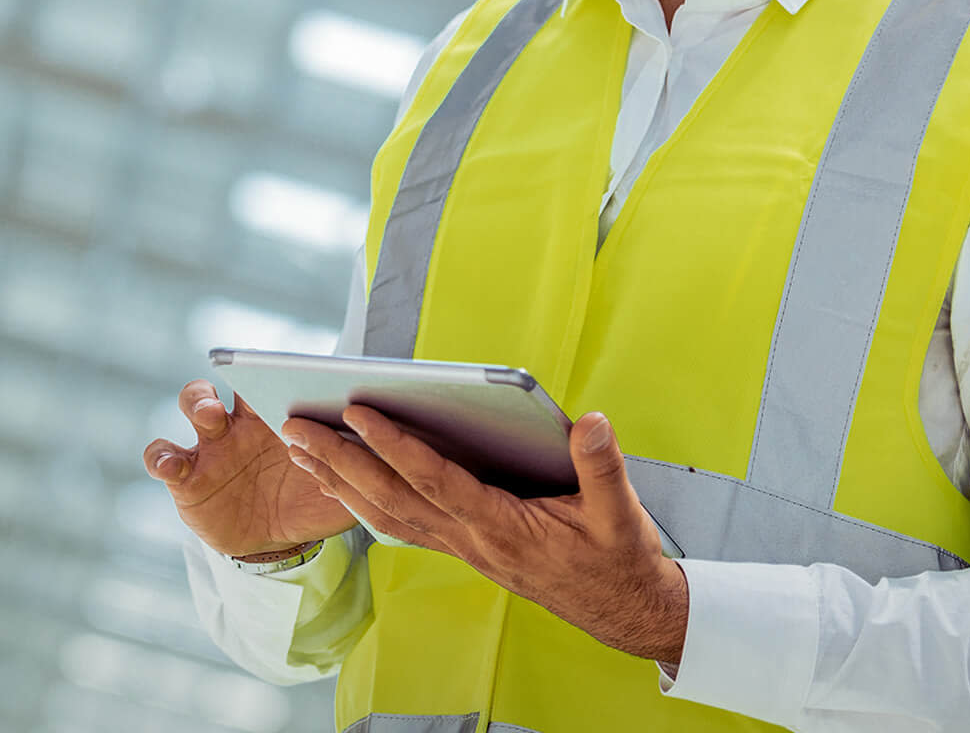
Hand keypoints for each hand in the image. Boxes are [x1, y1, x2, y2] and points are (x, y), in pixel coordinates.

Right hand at [142, 380, 357, 555]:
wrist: (280, 538)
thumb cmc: (313, 497)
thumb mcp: (340, 481)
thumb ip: (357, 462)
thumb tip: (383, 444)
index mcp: (280, 412)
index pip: (272, 378)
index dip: (274, 368)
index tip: (281, 368)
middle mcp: (243, 421)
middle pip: (228, 380)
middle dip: (232, 379)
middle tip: (240, 395)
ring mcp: (212, 447)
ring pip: (193, 403)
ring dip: (197, 403)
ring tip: (210, 418)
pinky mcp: (187, 478)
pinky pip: (164, 458)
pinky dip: (161, 457)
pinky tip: (171, 465)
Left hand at [282, 406, 688, 664]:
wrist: (620, 608)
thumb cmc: (616, 558)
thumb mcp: (620, 512)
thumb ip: (602, 465)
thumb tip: (589, 422)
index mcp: (503, 527)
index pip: (437, 481)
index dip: (397, 446)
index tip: (361, 412)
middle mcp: (472, 541)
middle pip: (393, 498)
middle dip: (342, 462)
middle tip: (297, 427)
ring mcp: (465, 549)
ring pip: (389, 515)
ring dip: (341, 481)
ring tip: (303, 448)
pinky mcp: (467, 548)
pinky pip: (403, 524)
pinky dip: (366, 501)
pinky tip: (345, 484)